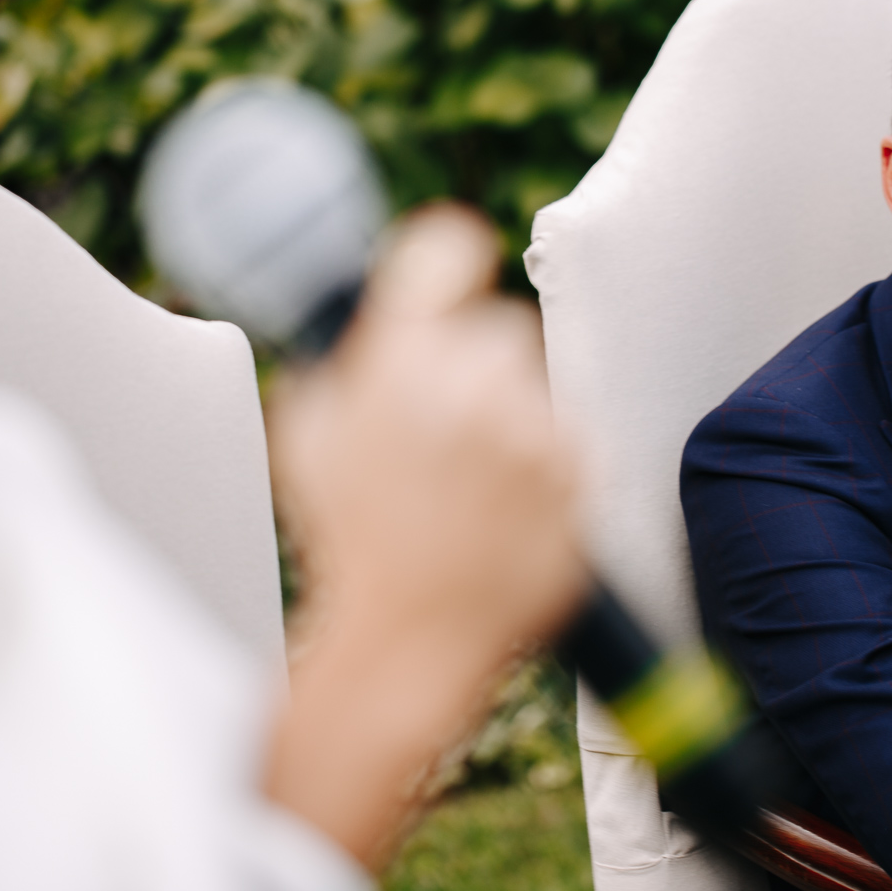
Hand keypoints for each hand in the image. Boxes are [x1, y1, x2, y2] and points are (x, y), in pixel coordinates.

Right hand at [271, 202, 584, 653]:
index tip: (452, 265)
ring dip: (510, 418)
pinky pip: (569, 437)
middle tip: (444, 422)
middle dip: (473, 364)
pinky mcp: (580, 473)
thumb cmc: (353, 544)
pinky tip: (505, 509)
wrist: (410, 640)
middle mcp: (472, 384)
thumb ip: (343, 364)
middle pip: (498, 326)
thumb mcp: (311, 440)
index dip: (447, 255)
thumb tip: (362, 317)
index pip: (445, 250)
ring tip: (471, 485)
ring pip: (534, 387)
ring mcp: (532, 430)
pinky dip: (546, 464)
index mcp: (398, 362)